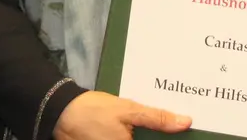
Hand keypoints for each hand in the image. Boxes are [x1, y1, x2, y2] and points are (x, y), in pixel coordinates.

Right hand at [53, 90, 191, 139]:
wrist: (60, 113)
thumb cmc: (94, 111)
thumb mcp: (128, 110)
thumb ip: (157, 118)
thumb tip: (186, 122)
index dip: (171, 138)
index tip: (184, 132)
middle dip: (158, 133)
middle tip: (174, 125)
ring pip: (137, 139)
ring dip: (146, 132)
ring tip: (146, 124)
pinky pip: (127, 138)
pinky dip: (134, 134)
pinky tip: (135, 128)